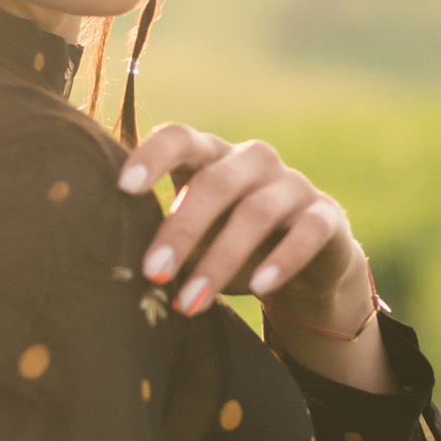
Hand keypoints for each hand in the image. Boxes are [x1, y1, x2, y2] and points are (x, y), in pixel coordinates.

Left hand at [118, 122, 373, 339]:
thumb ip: (163, 239)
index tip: (123, 188)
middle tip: (154, 272)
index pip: (180, 138)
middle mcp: (252, 161)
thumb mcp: (195, 239)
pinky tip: (258, 288)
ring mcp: (292, 185)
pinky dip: (282, 260)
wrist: (308, 265)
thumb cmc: (232, 245)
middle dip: (181, 229)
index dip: (152, 157)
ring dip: (221, 259)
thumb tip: (114, 264)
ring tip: (192, 303)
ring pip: (257, 212)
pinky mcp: (326, 215)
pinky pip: (307, 232)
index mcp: (211, 156)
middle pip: (215, 182)